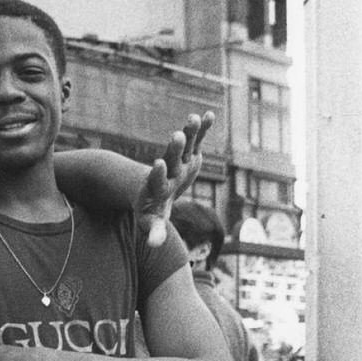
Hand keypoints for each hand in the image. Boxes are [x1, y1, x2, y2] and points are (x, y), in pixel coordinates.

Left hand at [138, 111, 213, 246]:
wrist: (152, 191)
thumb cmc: (152, 210)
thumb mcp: (151, 222)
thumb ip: (154, 232)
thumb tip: (153, 245)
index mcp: (158, 189)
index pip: (157, 181)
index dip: (157, 174)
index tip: (158, 164)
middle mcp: (167, 172)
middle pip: (170, 159)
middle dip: (173, 149)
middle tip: (176, 136)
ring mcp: (178, 162)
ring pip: (183, 145)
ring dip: (189, 132)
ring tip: (194, 118)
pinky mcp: (188, 155)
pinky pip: (196, 140)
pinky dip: (203, 129)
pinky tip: (210, 114)